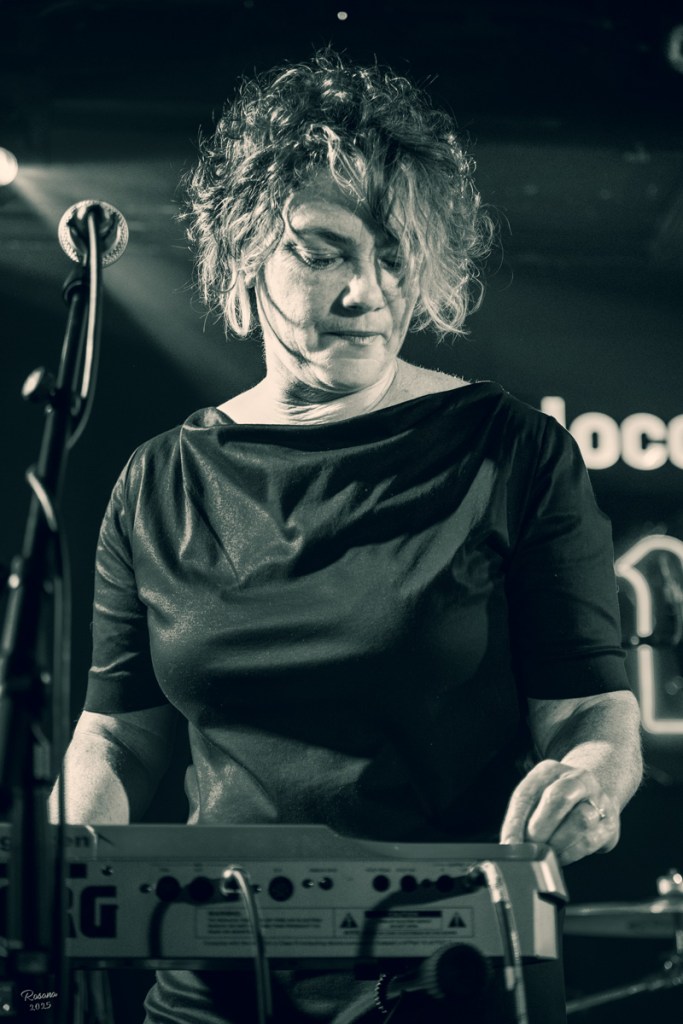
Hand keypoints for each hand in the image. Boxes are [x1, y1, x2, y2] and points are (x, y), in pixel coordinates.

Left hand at [499, 759, 619, 865]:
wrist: (595, 793)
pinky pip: (591, 840)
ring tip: (546, 854)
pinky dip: (571, 853)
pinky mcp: (610, 824)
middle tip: (530, 848)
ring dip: (558, 844)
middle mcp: (578, 779)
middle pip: (558, 798)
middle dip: (540, 828)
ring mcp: (598, 799)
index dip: (516, 822)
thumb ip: (522, 819)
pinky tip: (561, 856)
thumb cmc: (555, 801)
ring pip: (580, 821)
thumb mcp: (536, 798)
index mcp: (549, 770)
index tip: (509, 844)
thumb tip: (512, 847)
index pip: (527, 793)